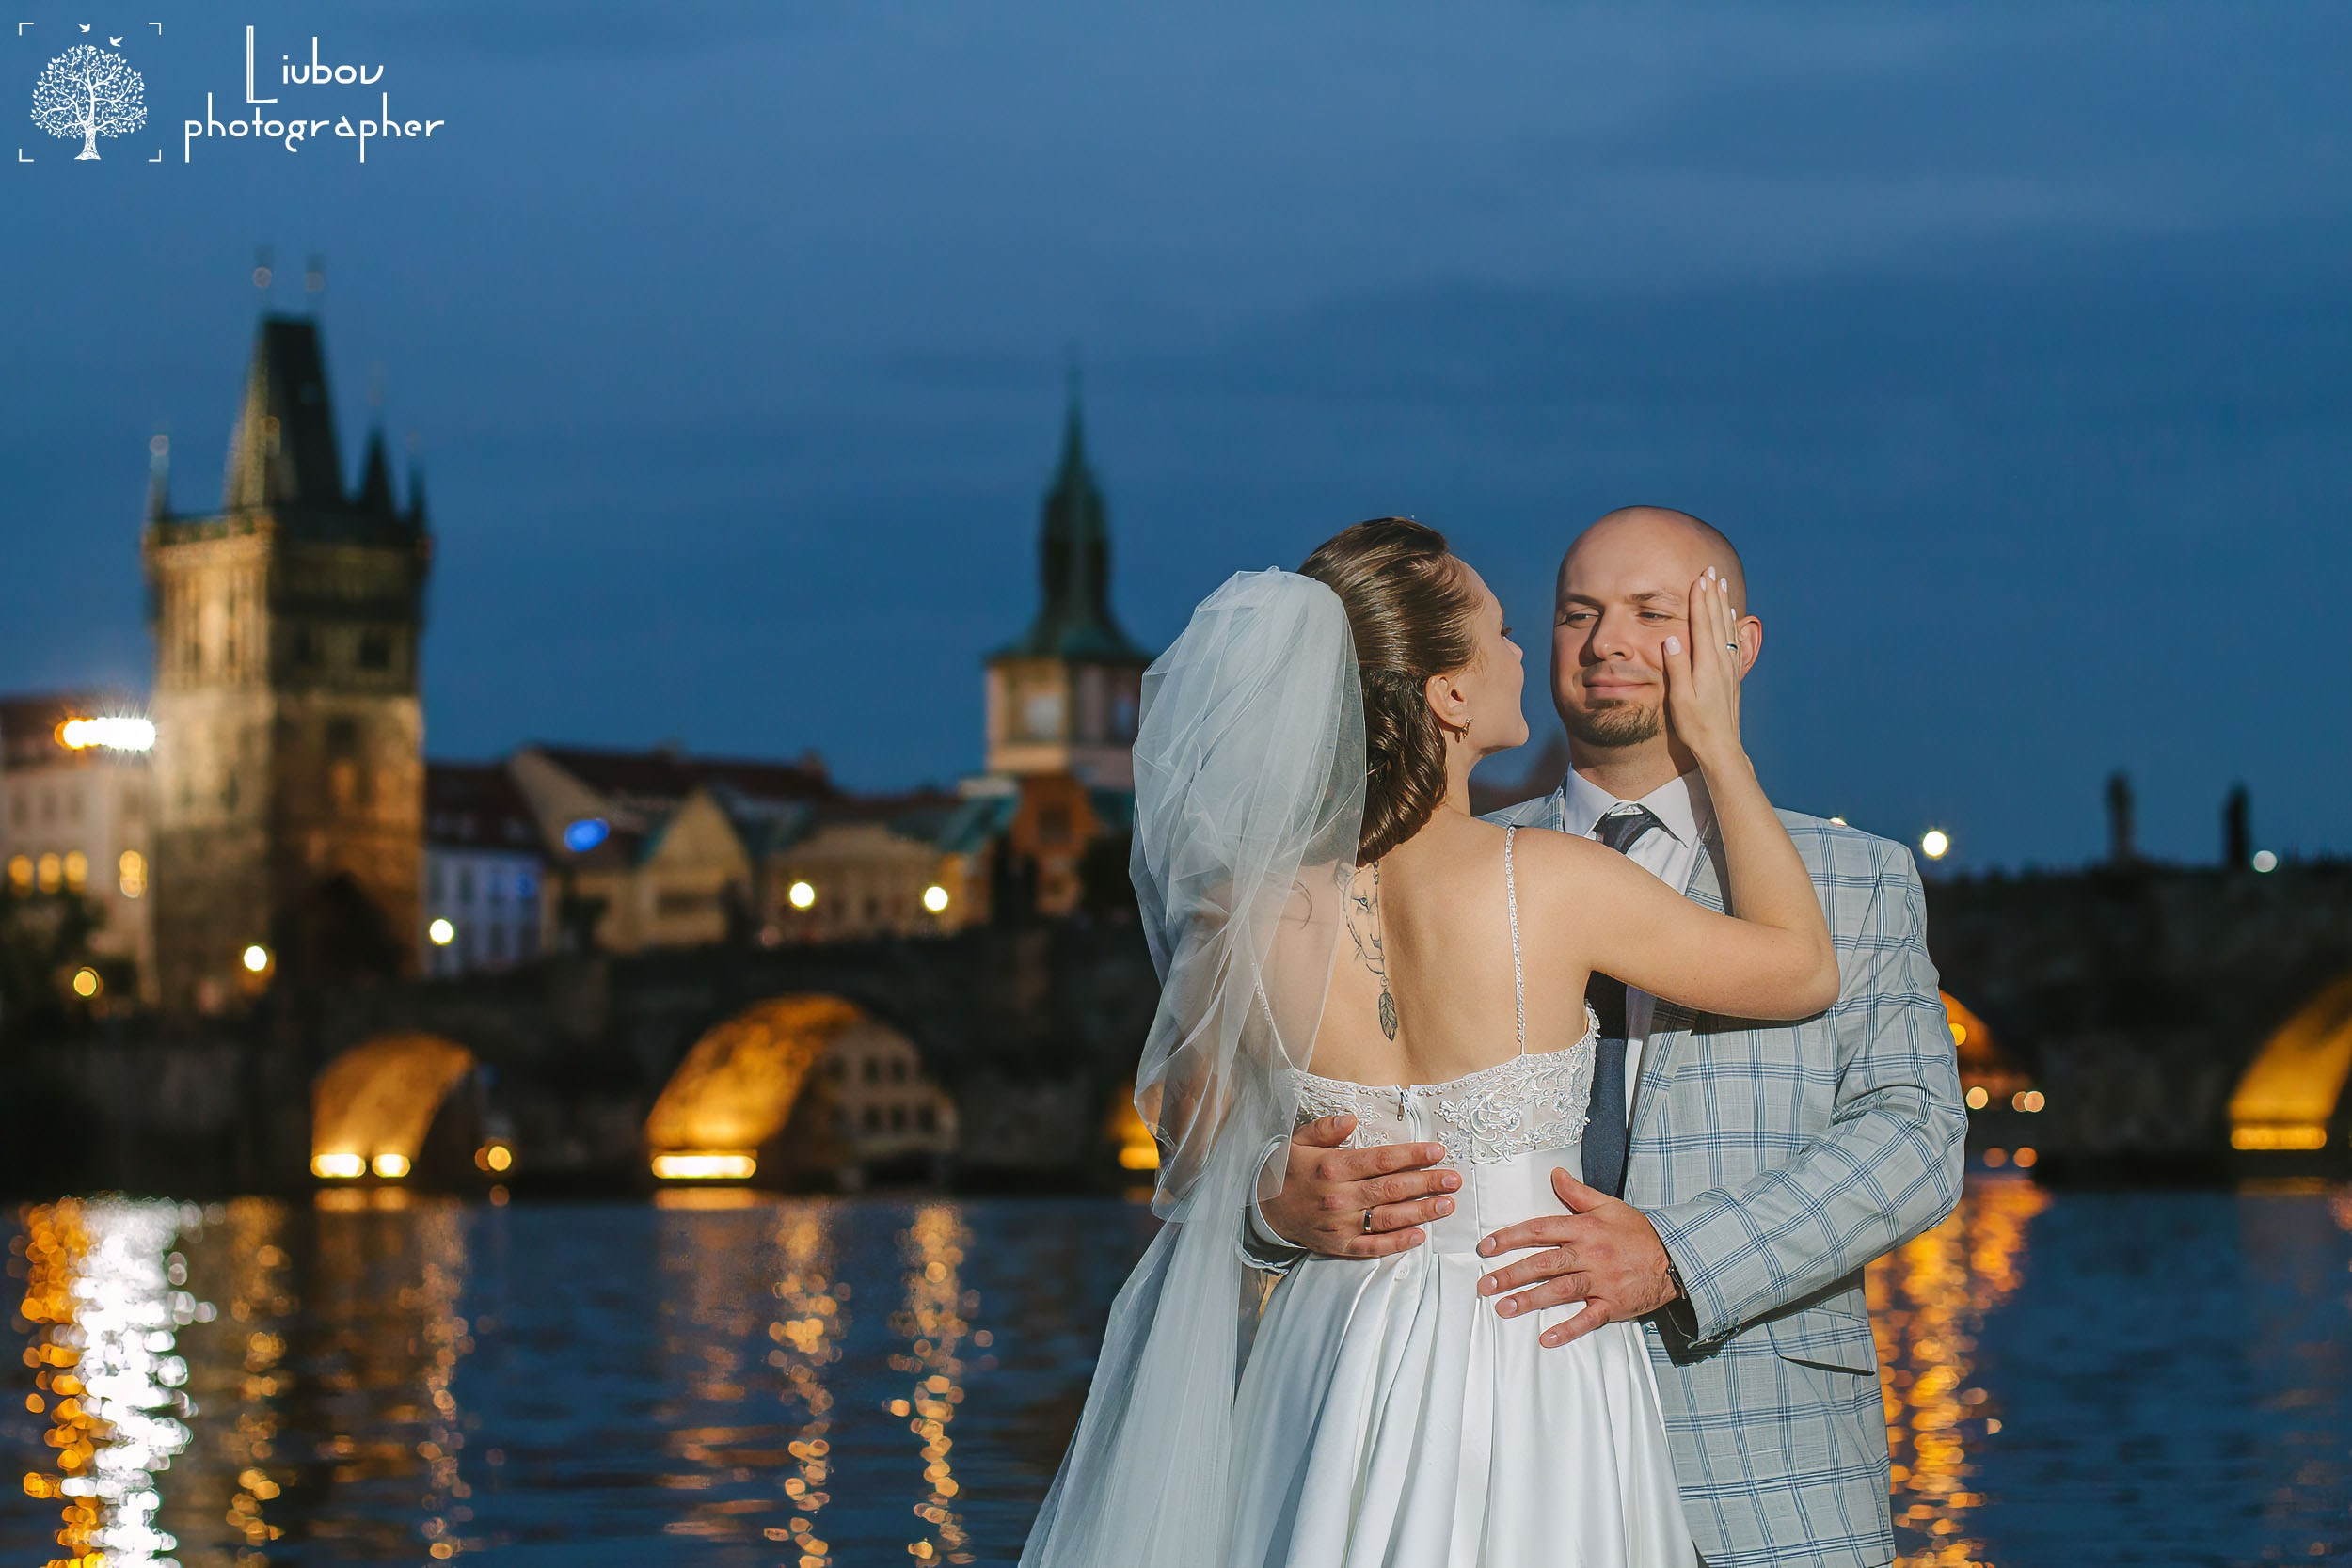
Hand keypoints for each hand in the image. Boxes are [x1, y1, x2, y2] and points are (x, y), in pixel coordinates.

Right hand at [1260, 1114, 1460, 1258]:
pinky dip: (1398, 1243)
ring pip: (1389, 1218)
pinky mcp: (1340, 1246)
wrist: (1263, 1209)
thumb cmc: (1285, 1170)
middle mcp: (1339, 1197)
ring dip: (1421, 1212)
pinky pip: (1373, 1246)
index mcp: (1332, 1168)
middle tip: (1454, 1179)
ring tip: (1447, 1205)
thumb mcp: (1297, 1141)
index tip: (1437, 1152)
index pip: (1381, 1160)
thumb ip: (1325, 1128)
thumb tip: (1350, 1118)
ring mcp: (1341, 1224)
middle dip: (1427, 1183)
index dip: (1412, 1156)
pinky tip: (1420, 1236)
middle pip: (1392, 1189)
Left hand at [1475, 1167, 1680, 1348]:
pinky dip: (1567, 1330)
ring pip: (1561, 1290)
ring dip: (1531, 1300)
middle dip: (1511, 1274)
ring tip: (1503, 1309)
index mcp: (1584, 1229)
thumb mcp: (1608, 1205)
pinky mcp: (1614, 1305)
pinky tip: (1546, 1338)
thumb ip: (1577, 1192)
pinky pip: (1588, 1319)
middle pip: (1544, 1263)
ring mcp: (1601, 1281)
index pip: (1539, 1230)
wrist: (1675, 1257)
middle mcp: (1589, 1254)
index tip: (1486, 1247)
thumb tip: (1554, 1173)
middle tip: (1485, 1284)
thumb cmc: (1638, 1232)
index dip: (1510, 1238)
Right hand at [1660, 565, 1745, 767]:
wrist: (1721, 746)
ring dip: (1721, 604)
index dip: (1699, 600)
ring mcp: (1729, 667)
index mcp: (1706, 664)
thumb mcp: (1680, 699)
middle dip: (1712, 594)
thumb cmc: (1696, 725)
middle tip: (1710, 571)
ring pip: (1726, 627)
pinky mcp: (1732, 674)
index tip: (1698, 578)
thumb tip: (1670, 638)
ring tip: (1720, 584)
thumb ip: (1676, 667)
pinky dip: (1730, 623)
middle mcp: (1721, 661)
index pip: (1702, 624)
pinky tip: (1731, 616)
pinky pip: (1732, 640)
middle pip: (1716, 620)